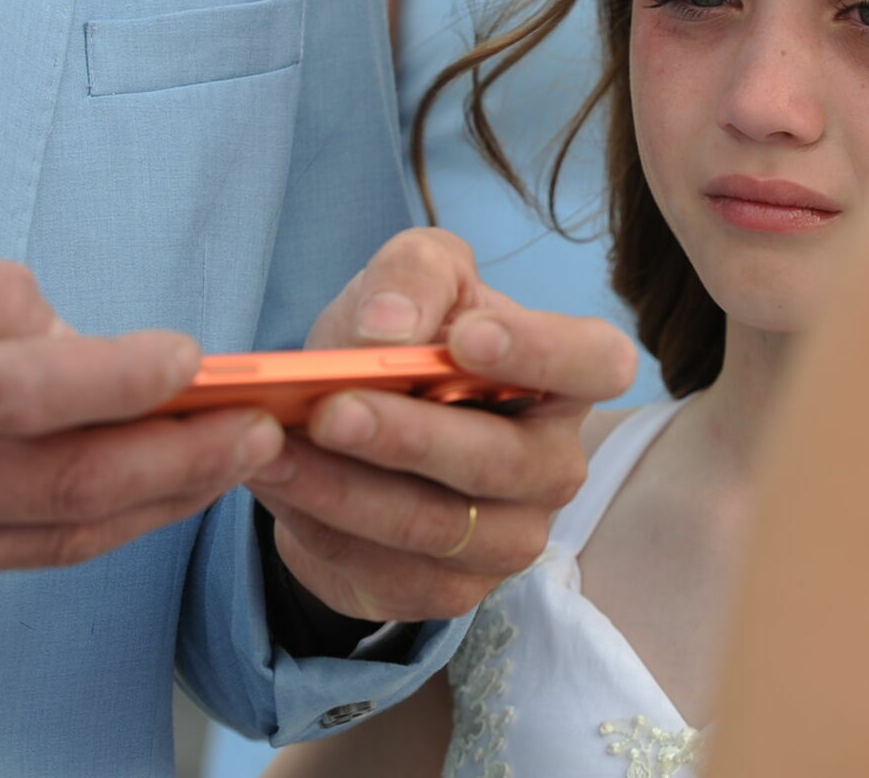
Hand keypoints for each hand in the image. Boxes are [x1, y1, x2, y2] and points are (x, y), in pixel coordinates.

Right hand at [0, 234, 284, 617]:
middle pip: (68, 484)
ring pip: (65, 536)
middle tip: (261, 431)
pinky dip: (104, 525)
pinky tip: (155, 489)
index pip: (24, 392)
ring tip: (235, 460)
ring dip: (164, 499)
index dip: (118, 380)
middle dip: (183, 458)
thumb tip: (83, 341)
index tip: (192, 360)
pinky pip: (29, 557)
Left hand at [248, 228, 636, 621]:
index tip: (465, 337)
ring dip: (343, 488)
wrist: (351, 424)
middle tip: (333, 409)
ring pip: (433, 526)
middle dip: (411, 437)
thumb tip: (387, 327)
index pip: (598, 365)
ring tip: (270, 446)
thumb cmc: (405, 340)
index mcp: (566, 376)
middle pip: (501, 463)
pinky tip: (271, 481)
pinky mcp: (446, 592)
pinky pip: (382, 570)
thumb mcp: (409, 280)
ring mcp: (508, 538)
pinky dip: (318, 525)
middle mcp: (553, 465)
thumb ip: (412, 275)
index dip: (542, 354)